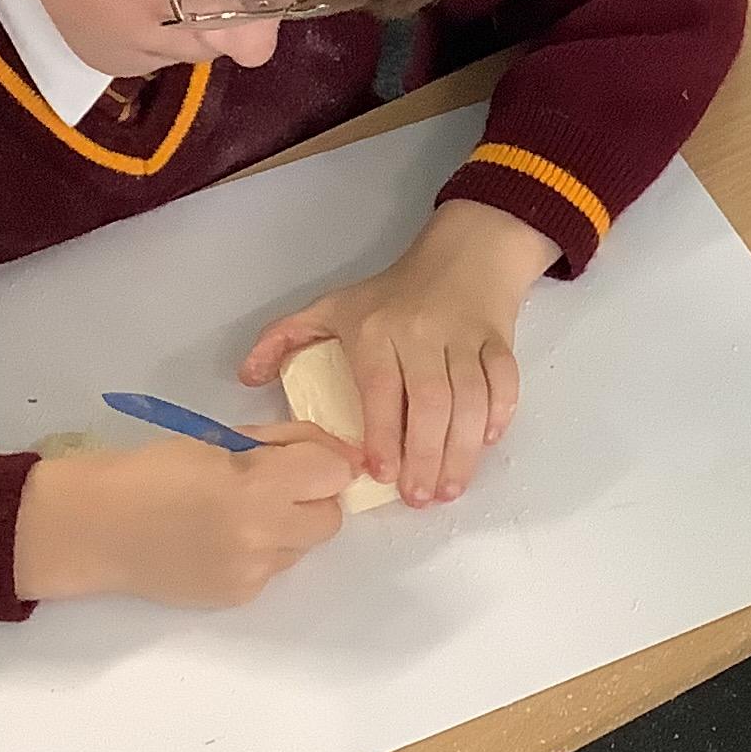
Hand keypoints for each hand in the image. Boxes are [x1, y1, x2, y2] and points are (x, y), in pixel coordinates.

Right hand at [12, 421, 357, 607]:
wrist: (94, 527)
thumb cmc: (151, 471)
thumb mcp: (220, 441)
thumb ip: (277, 448)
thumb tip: (326, 454)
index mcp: (259, 488)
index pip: (335, 472)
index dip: (323, 457)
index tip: (302, 454)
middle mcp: (264, 537)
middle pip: (331, 517)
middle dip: (313, 497)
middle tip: (275, 483)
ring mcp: (252, 574)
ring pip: (303, 547)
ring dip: (287, 526)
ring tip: (239, 512)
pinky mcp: (237, 597)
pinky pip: (272, 569)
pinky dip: (260, 551)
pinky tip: (220, 539)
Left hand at [238, 200, 557, 506]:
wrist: (466, 252)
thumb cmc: (395, 290)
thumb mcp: (334, 304)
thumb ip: (285, 338)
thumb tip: (245, 377)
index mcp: (378, 330)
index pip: (382, 389)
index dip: (384, 435)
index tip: (380, 476)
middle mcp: (422, 334)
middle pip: (431, 402)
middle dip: (426, 456)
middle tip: (420, 499)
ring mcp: (465, 337)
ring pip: (470, 400)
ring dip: (461, 450)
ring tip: (448, 489)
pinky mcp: (500, 340)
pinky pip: (505, 382)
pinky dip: (500, 415)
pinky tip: (485, 444)